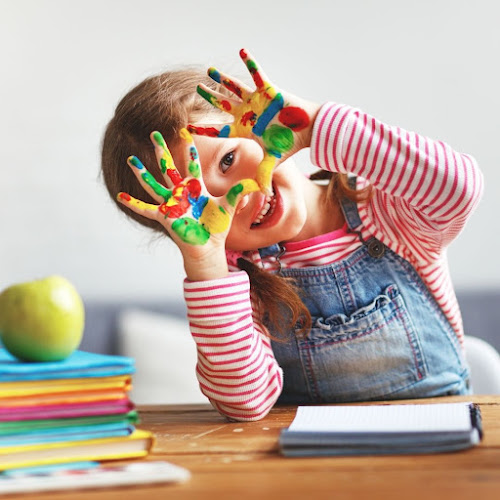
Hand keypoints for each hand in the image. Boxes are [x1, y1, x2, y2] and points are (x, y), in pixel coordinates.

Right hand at [117, 129, 258, 277]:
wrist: (208, 248)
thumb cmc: (217, 228)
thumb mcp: (229, 206)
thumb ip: (240, 192)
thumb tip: (258, 183)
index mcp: (196, 188)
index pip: (192, 164)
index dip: (189, 149)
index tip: (185, 132)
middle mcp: (181, 193)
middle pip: (169, 167)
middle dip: (162, 150)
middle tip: (154, 134)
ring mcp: (171, 204)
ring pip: (153, 184)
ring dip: (142, 172)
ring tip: (130, 160)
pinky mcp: (165, 216)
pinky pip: (145, 209)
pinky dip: (133, 203)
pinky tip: (120, 196)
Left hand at [189, 48, 318, 193]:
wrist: (307, 129)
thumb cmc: (290, 143)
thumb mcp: (273, 160)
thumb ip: (264, 175)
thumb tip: (263, 196)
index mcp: (244, 129)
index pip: (219, 130)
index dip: (203, 130)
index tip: (186, 128)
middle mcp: (247, 113)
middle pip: (222, 105)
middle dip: (210, 98)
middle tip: (197, 90)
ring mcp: (256, 100)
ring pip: (234, 87)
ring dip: (222, 79)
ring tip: (209, 71)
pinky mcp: (268, 89)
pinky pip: (257, 73)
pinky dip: (250, 62)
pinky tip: (242, 50)